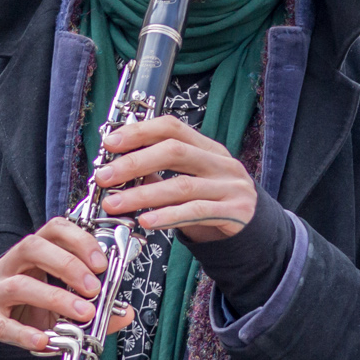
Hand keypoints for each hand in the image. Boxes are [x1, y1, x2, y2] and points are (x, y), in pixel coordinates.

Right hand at [0, 218, 133, 351]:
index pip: (54, 229)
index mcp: (36, 252)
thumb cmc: (38, 305)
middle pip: (32, 247)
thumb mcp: (69, 298)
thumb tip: (125, 313)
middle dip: (67, 265)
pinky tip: (44, 340)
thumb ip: (98, 304)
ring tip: (82, 313)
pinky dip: (25, 333)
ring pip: (18, 284)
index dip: (79, 240)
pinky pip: (3, 324)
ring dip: (54, 298)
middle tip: (93, 287)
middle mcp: (13, 265)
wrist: (3, 326)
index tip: (101, 263)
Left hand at [95, 115, 256, 242]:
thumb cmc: (215, 203)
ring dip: (142, 195)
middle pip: (175, 152)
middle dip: (134, 163)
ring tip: (114, 204)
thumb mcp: (191, 181)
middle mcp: (221, 163)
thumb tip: (119, 169)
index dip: (140, 131)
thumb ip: (160, 173)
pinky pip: (195, 213)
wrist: (254, 231)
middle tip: (104, 176)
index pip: (173, 128)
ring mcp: (231, 187)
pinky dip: (167, 216)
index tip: (111, 143)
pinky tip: (146, 221)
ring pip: (181, 186)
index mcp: (208, 148)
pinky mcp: (235, 212)